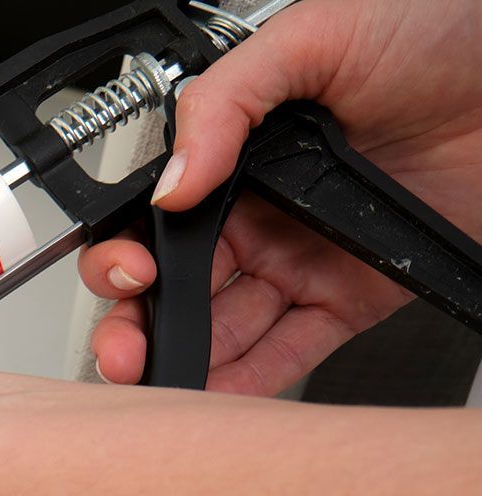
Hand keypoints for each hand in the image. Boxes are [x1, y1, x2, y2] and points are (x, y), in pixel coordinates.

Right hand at [82, 0, 481, 394]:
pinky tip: (219, 393)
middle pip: (177, 288)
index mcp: (234, 158)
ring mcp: (303, 262)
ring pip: (225, 330)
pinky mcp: (354, 297)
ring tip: (159, 379)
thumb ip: (223, 105)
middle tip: (125, 349)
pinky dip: (252, 381)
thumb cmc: (434, 28)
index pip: (157, 224)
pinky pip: (293, 351)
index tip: (130, 274)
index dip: (128, 257)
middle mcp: (260, 217)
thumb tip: (170, 184)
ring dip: (185, 362)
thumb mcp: (310, 38)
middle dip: (137, 325)